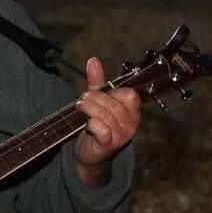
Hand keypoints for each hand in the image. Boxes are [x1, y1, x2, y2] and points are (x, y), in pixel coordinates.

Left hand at [74, 56, 140, 186]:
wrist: (89, 153)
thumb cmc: (95, 124)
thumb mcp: (97, 101)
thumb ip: (96, 81)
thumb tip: (93, 60)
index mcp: (132, 110)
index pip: (128, 94)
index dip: (109, 92)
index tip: (94, 93)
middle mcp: (131, 123)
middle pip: (114, 103)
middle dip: (94, 99)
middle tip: (82, 101)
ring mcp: (122, 135)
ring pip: (106, 116)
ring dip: (89, 109)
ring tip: (80, 109)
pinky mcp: (109, 145)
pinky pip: (102, 130)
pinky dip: (92, 124)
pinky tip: (87, 125)